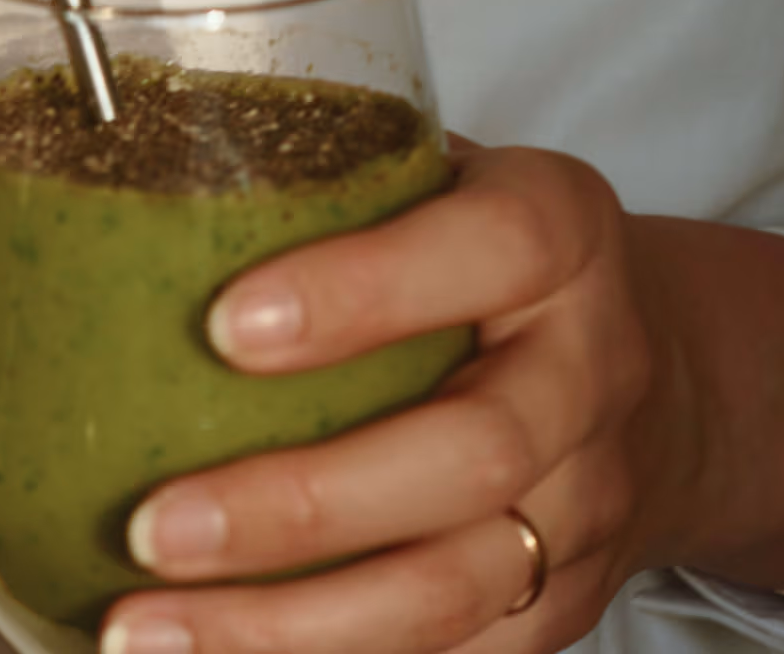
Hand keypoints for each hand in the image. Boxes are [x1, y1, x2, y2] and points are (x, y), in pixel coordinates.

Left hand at [101, 143, 679, 652]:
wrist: (648, 369)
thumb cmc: (482, 252)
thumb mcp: (436, 175)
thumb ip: (328, 180)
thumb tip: (135, 192)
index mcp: (560, 230)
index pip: (489, 249)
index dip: (362, 291)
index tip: (224, 328)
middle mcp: (591, 366)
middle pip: (470, 454)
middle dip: (298, 506)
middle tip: (154, 528)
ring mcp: (589, 499)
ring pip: (451, 588)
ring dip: (287, 627)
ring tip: (145, 627)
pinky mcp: (566, 602)